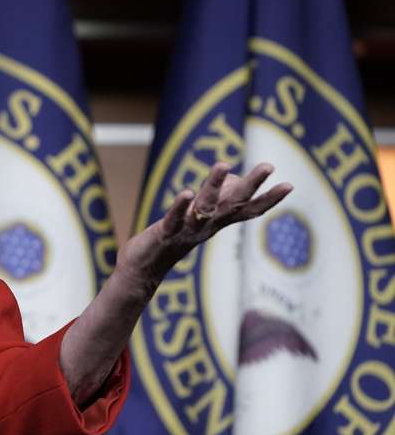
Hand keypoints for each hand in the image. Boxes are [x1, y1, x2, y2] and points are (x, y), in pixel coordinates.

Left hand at [119, 162, 293, 290]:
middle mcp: (207, 226)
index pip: (248, 210)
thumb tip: (230, 177)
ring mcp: (187, 230)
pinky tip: (186, 192)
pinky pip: (175, 219)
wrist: (143, 271)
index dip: (268, 199)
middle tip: (269, 165)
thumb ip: (215, 198)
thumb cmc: (172, 237)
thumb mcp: (197, 216)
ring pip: (205, 207)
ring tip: (223, 164)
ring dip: (213, 185)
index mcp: (216, 222)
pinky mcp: (165, 233)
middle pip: (234, 204)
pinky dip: (181, 207)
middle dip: (252, 184)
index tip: (290, 185)